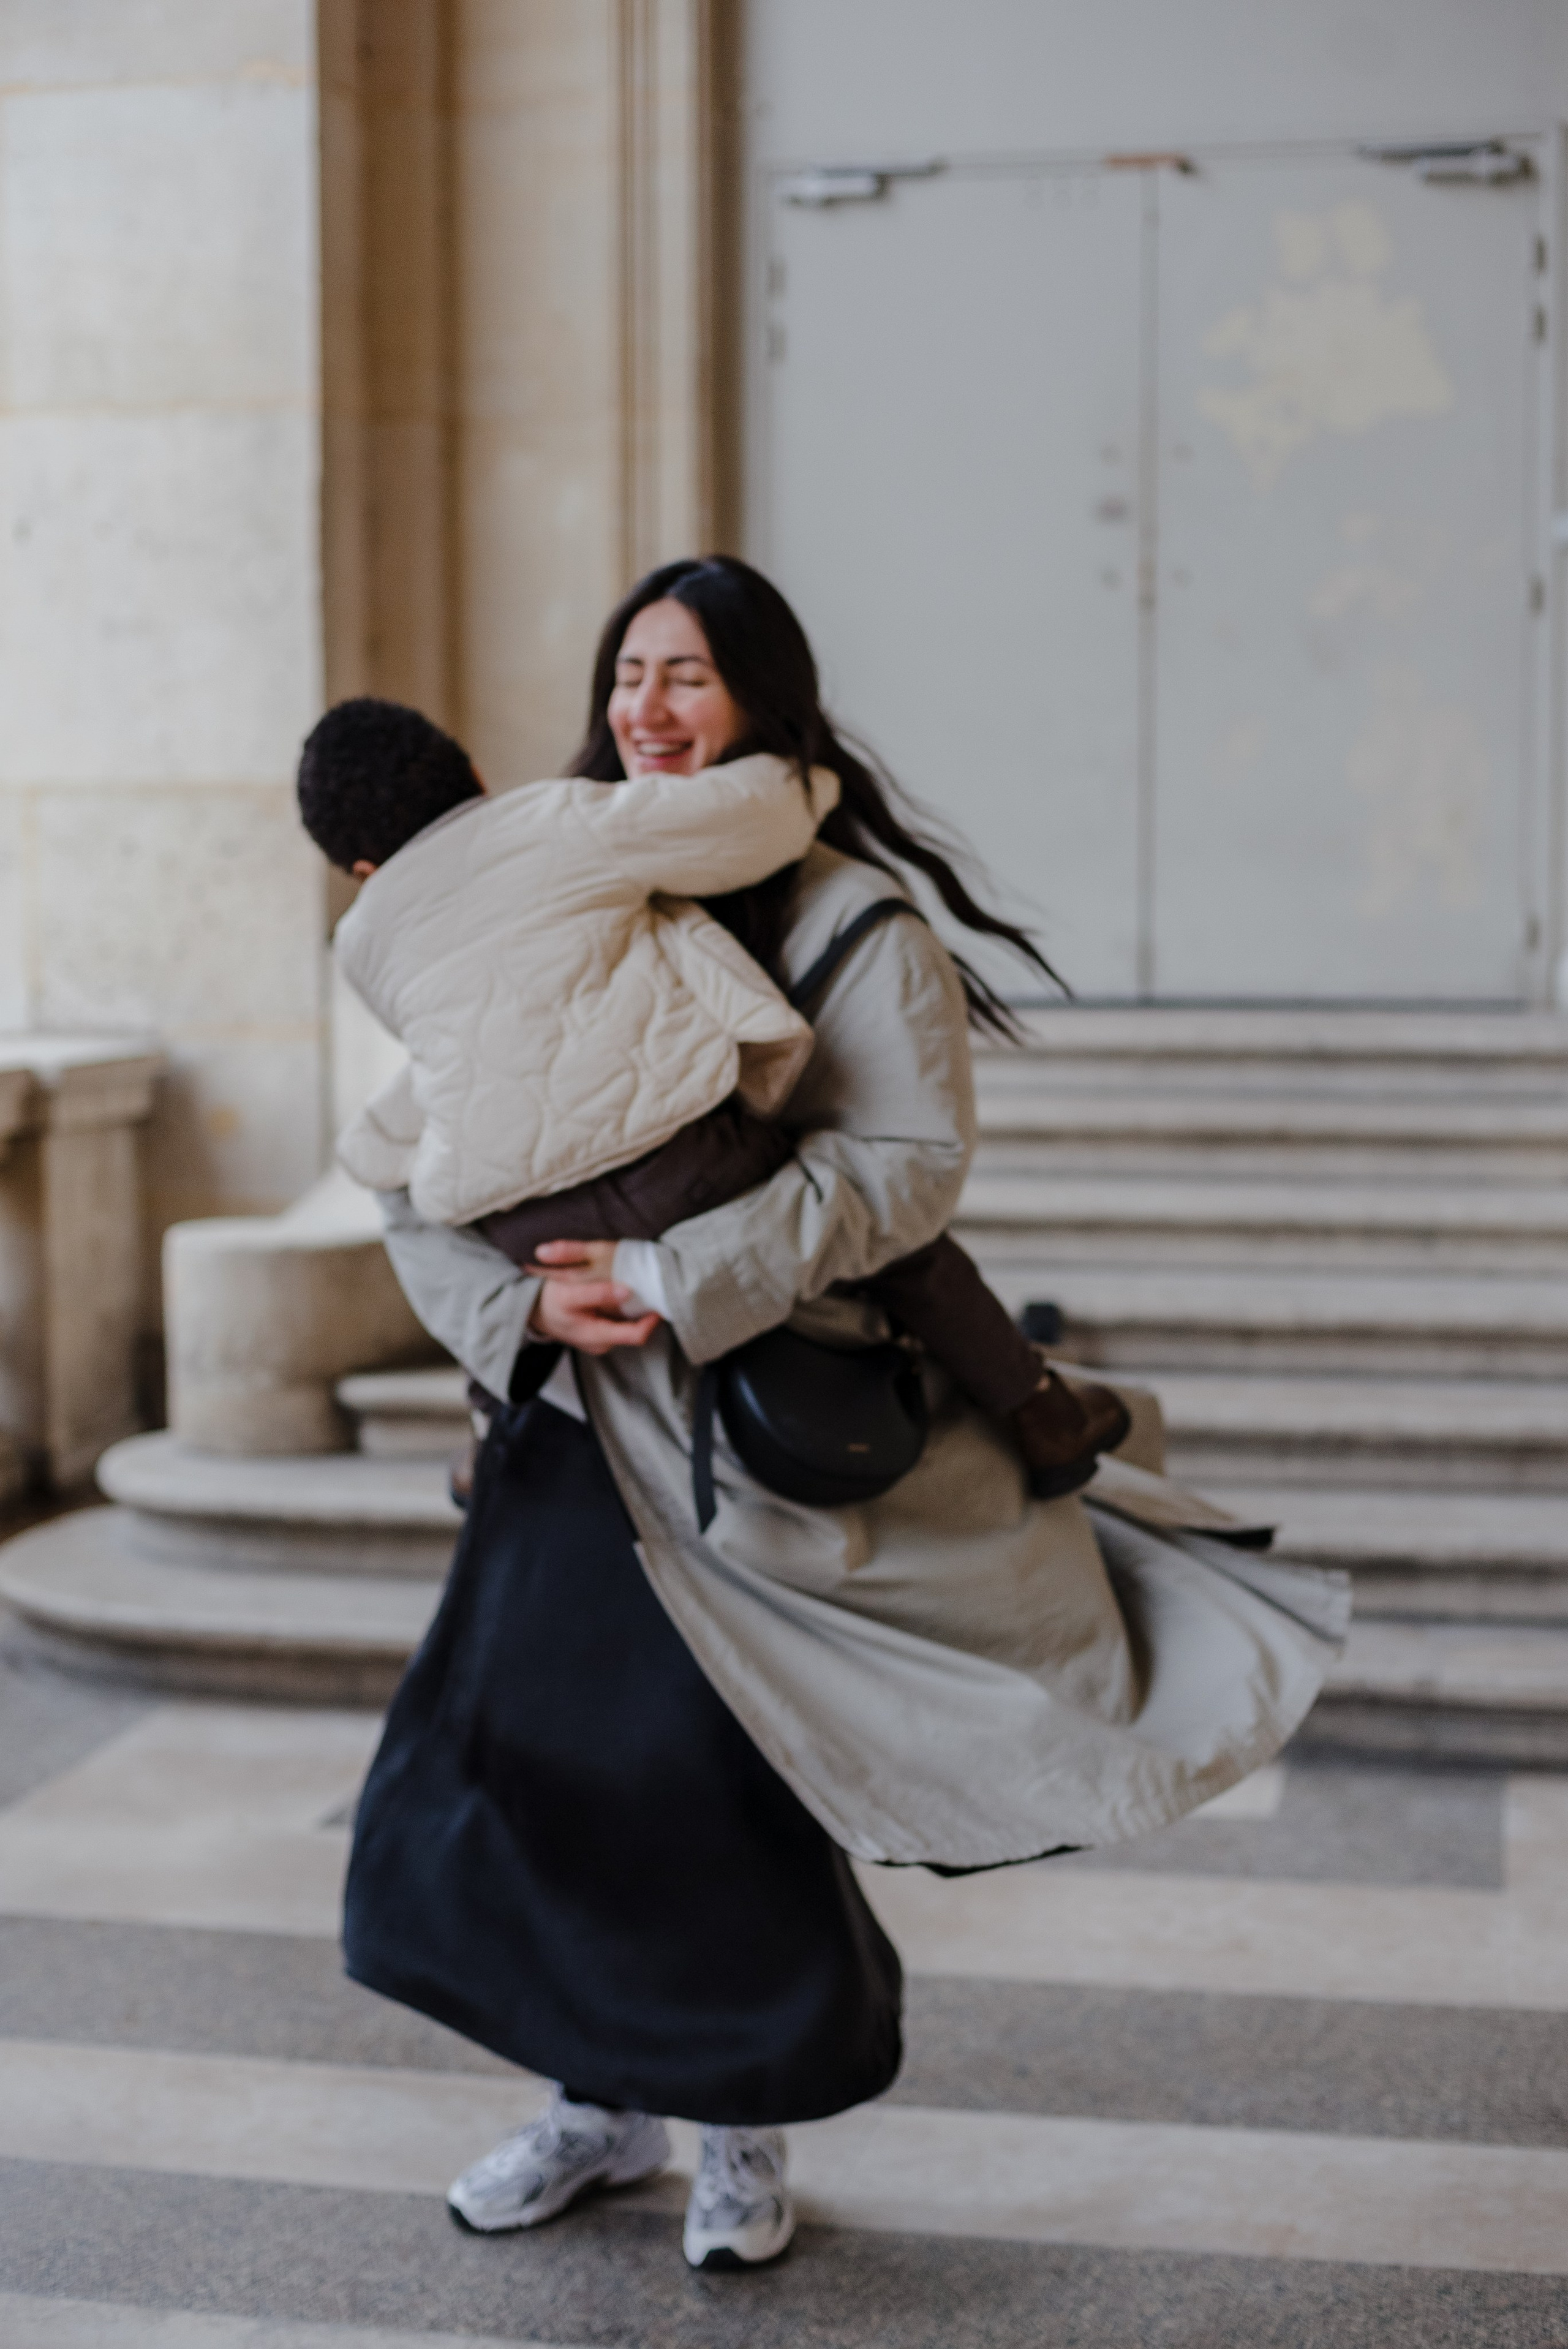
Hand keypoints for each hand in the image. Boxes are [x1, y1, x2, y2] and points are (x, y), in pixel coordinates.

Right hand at [527, 1240, 657, 1353]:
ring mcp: (600, 1339)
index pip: (636, 1335)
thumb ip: (597, 1293)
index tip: (661, 1300)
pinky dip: (623, 1309)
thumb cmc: (549, 1301)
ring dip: (634, 1309)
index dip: (651, 1320)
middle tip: (652, 1289)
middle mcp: (602, 1342)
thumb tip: (626, 1291)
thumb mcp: (569, 1294)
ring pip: (627, 1325)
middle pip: (634, 1329)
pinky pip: (618, 1322)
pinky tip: (623, 1294)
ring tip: (641, 1288)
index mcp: (597, 1336)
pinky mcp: (598, 1332)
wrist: (532, 1311)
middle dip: (644, 1311)